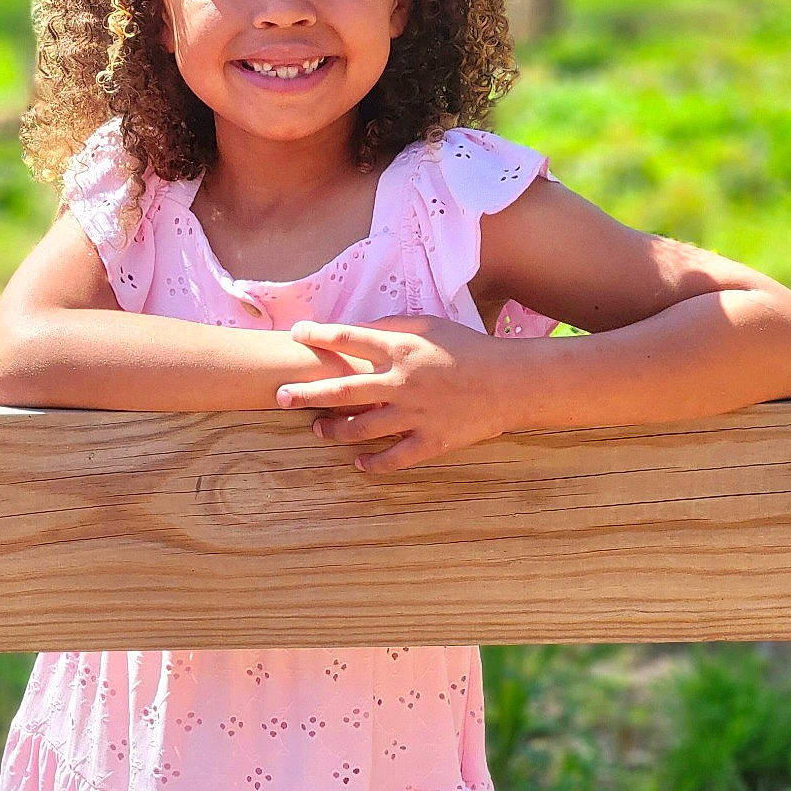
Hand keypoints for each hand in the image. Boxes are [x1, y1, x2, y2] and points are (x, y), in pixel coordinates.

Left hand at [276, 315, 509, 473]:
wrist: (511, 382)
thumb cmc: (470, 348)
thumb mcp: (431, 325)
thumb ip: (393, 326)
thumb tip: (359, 330)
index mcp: (402, 349)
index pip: (348, 339)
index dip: (318, 336)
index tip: (295, 335)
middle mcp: (401, 382)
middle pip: (342, 389)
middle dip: (306, 393)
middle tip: (280, 397)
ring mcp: (415, 414)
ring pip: (361, 428)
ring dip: (334, 431)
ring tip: (318, 430)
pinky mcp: (431, 440)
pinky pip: (394, 458)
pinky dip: (373, 464)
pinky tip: (358, 464)